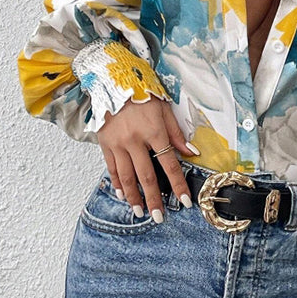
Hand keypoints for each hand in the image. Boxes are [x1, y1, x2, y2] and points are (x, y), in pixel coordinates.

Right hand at [96, 97, 198, 220]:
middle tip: (158, 217)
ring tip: (140, 211)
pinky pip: (111, 168)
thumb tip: (192, 152)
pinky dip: (117, 183)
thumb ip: (177, 133)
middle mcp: (134, 140)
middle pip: (146, 176)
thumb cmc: (143, 93)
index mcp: (154, 132)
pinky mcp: (104, 143)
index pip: (169, 164)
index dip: (178, 184)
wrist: (113, 80)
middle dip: (154, 199)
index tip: (184, 201)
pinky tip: (122, 194)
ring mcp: (117, 143)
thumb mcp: (165, 109)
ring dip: (134, 197)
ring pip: (126, 177)